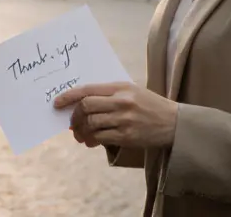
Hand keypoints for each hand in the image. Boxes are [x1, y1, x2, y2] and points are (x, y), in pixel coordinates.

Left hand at [53, 82, 177, 148]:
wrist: (174, 123)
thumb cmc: (149, 105)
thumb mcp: (131, 91)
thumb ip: (108, 94)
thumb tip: (80, 104)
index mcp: (121, 87)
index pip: (88, 89)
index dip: (68, 96)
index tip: (56, 103)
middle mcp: (121, 102)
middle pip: (86, 107)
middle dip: (73, 116)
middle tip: (70, 123)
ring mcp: (124, 120)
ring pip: (91, 124)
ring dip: (80, 131)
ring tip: (78, 134)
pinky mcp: (127, 136)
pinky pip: (101, 138)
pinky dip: (91, 140)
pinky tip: (89, 142)